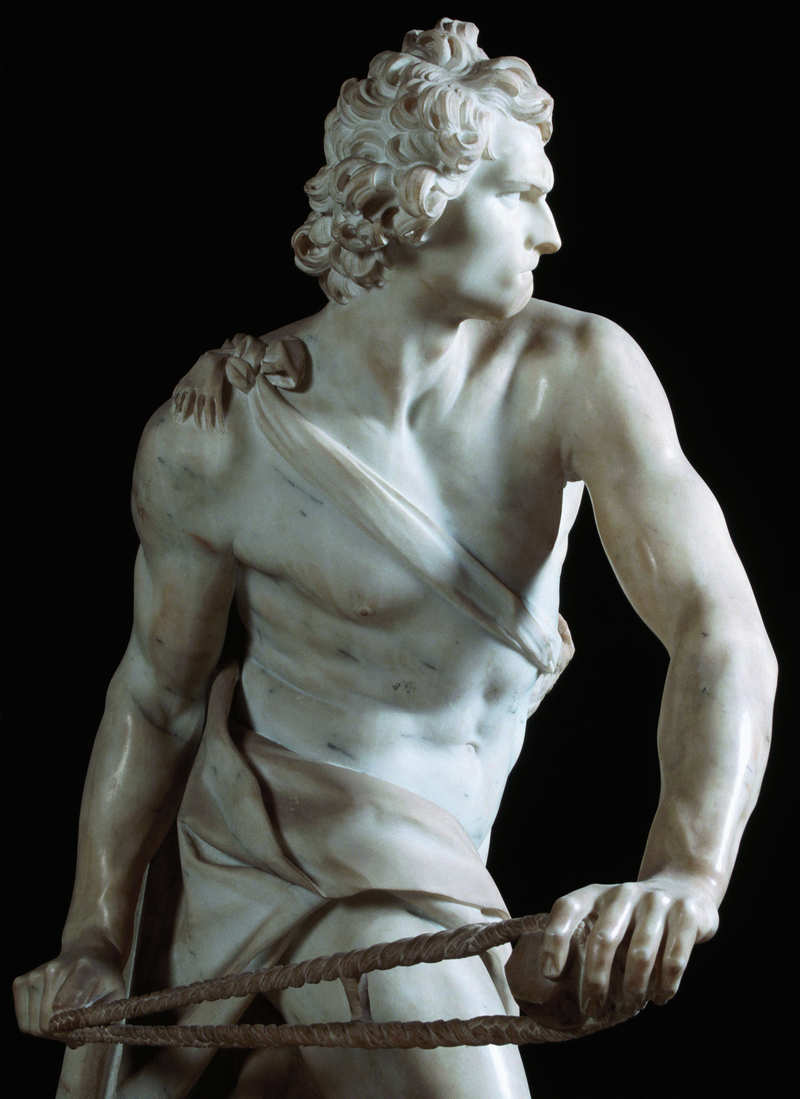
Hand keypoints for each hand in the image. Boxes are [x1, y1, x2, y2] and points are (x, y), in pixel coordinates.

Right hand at [13, 933, 125, 1037]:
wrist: (89, 952)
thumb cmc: (104, 979)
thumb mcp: (115, 995)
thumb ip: (103, 1019)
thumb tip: (75, 1042)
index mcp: (82, 968)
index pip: (65, 1006)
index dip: (70, 1028)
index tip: (79, 1034)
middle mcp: (55, 968)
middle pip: (47, 1021)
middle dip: (60, 1034)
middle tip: (74, 1030)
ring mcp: (36, 974)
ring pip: (33, 1026)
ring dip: (48, 1032)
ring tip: (65, 1021)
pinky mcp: (22, 981)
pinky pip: (23, 1022)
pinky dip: (35, 1026)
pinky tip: (51, 1014)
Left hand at [539, 875, 718, 1016]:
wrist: (685, 887)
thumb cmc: (635, 915)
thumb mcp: (607, 915)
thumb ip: (586, 938)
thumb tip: (562, 983)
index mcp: (597, 893)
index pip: (567, 908)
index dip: (555, 940)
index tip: (551, 974)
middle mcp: (624, 893)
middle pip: (604, 939)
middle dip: (595, 981)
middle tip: (592, 1009)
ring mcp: (656, 901)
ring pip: (640, 955)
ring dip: (633, 988)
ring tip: (629, 1006)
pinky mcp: (686, 915)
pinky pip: (674, 959)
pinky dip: (665, 985)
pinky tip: (659, 998)